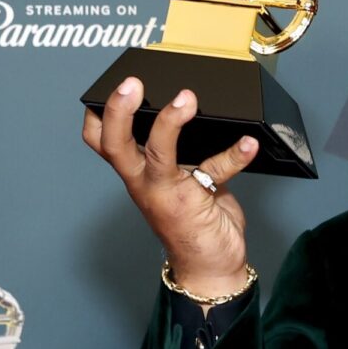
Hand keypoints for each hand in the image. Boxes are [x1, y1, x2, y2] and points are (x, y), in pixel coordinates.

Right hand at [81, 77, 259, 297]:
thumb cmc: (195, 218)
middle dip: (119, 111)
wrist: (211, 265)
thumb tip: (193, 112)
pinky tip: (248, 143)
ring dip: (171, 123)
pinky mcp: (197, 201)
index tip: (109, 85)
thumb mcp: (179, 178)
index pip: (103, 142)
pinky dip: (235, 154)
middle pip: (115, 145)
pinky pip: (216, 171)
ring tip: (187, 98)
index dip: (99, 115)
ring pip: (158, 154)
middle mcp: (145, 182)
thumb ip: (181, 151)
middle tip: (132, 84)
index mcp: (136, 172)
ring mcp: (167, 192)